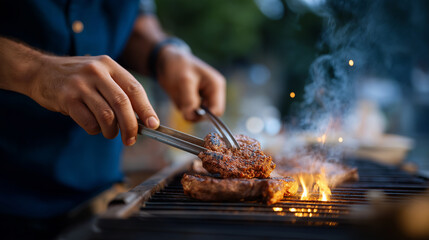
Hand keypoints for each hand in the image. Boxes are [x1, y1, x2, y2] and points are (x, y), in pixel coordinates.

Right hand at [29, 54, 158, 145]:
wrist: (40, 71)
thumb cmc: (78, 78)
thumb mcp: (101, 74)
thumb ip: (120, 91)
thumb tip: (143, 119)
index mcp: (110, 65)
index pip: (135, 89)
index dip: (147, 109)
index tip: (154, 124)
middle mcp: (97, 72)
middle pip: (122, 103)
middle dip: (131, 126)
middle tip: (131, 139)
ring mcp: (81, 85)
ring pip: (107, 116)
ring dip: (112, 131)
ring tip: (110, 133)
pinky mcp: (67, 98)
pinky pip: (89, 122)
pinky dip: (95, 130)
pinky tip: (93, 126)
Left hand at [156, 46, 225, 120]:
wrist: (166, 60)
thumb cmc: (178, 65)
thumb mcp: (184, 81)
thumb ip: (189, 100)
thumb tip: (191, 116)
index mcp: (216, 86)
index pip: (217, 110)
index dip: (204, 114)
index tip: (189, 110)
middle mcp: (213, 93)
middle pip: (207, 114)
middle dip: (193, 111)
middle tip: (181, 100)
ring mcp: (204, 96)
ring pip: (197, 114)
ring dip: (185, 108)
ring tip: (179, 93)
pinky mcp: (195, 99)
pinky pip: (189, 111)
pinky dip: (181, 106)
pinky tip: (178, 95)